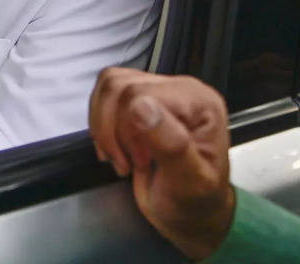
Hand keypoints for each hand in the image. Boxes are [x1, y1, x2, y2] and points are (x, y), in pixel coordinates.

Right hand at [88, 68, 235, 259]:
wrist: (190, 213)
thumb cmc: (195, 202)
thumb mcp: (190, 183)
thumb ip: (172, 144)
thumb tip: (141, 106)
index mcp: (199, 103)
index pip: (139, 93)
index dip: (129, 130)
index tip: (141, 162)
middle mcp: (180, 89)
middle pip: (119, 87)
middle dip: (114, 132)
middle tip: (131, 162)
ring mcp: (158, 91)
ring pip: (108, 86)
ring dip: (105, 128)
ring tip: (123, 155)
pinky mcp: (139, 98)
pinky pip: (104, 94)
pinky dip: (101, 124)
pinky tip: (116, 147)